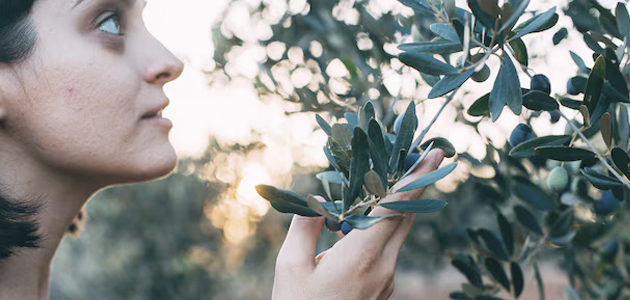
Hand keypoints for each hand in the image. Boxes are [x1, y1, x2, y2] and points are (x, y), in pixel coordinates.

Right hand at [271, 149, 445, 299]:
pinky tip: (366, 218)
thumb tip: (319, 202)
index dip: (416, 179)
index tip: (435, 155)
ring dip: (401, 205)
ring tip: (396, 177)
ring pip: (399, 233)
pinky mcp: (383, 287)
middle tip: (425, 155)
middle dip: (417, 184)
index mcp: (361, 257)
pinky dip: (385, 226)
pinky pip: (389, 248)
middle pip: (406, 217)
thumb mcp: (290, 268)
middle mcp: (383, 267)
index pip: (395, 209)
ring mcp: (386, 279)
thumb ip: (305, 228)